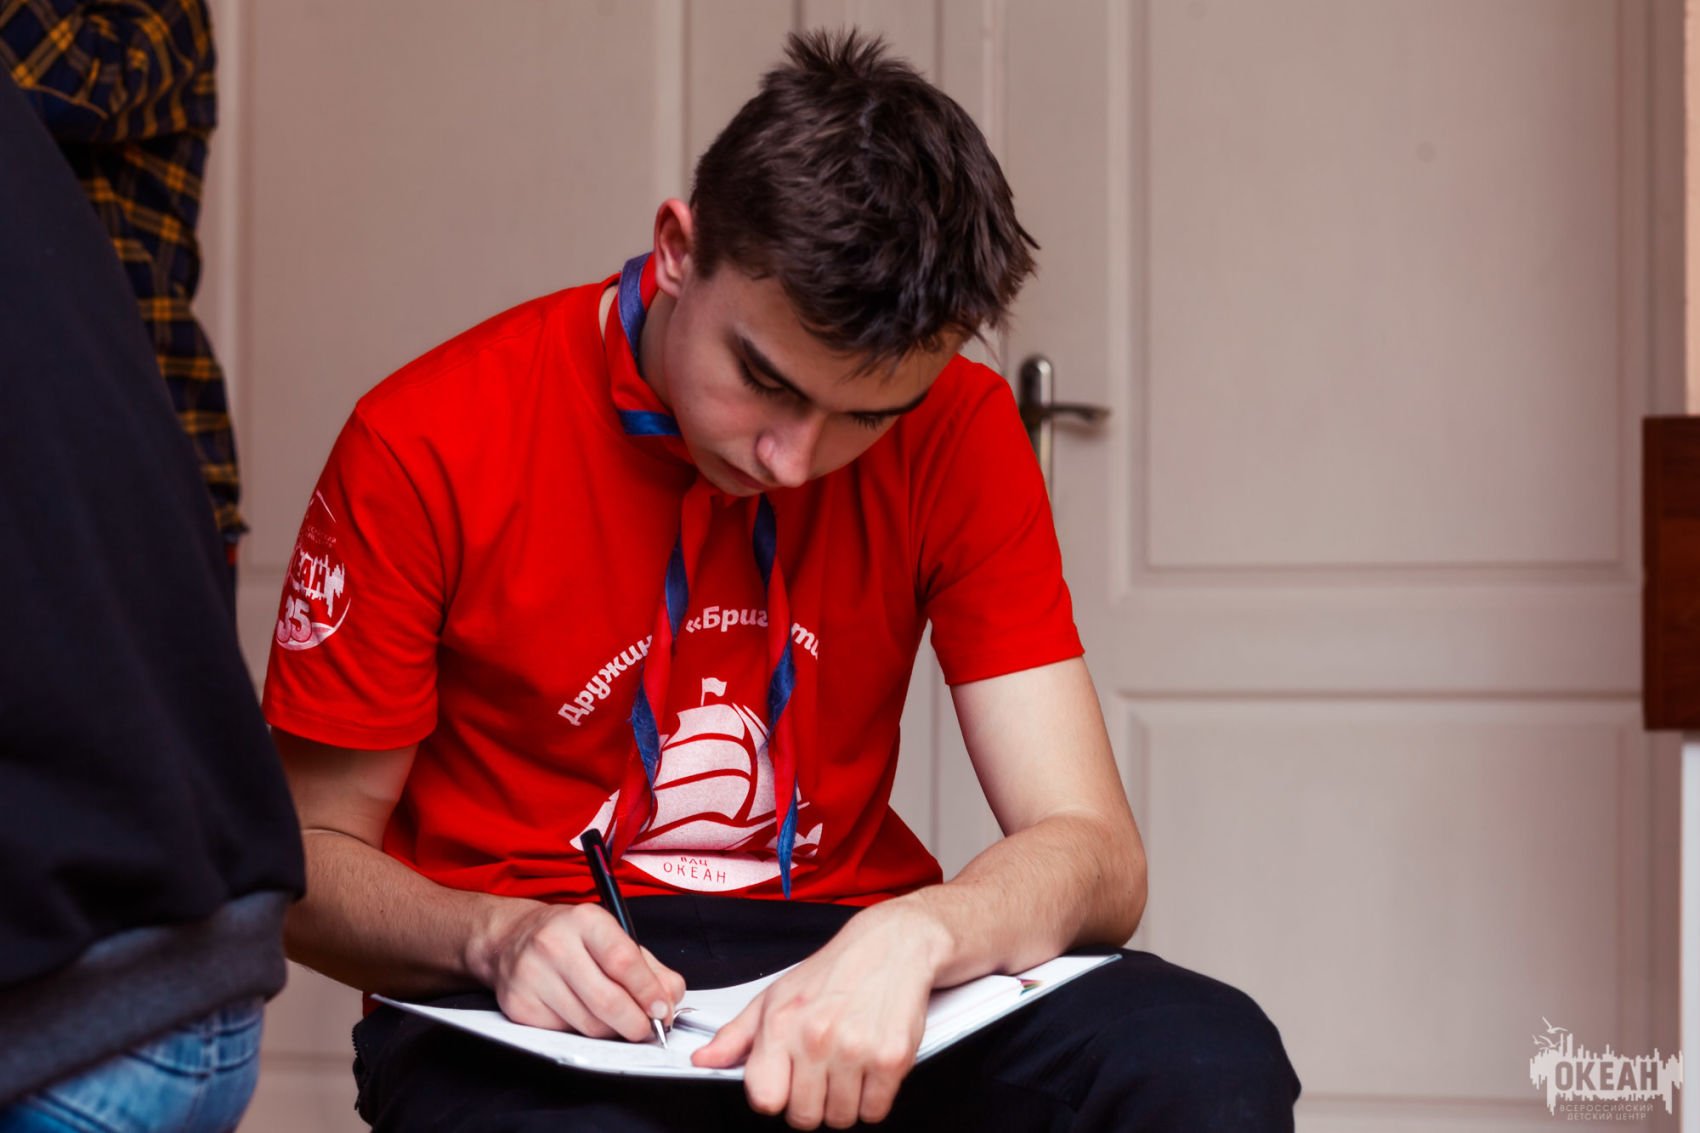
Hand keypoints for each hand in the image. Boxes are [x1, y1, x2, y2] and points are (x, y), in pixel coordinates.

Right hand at [480, 901, 684, 1041]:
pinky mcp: (519, 1005)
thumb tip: (670, 999)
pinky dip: (583, 1033)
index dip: (648, 992)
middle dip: (636, 1023)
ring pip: (588, 1025)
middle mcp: (554, 944)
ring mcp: (532, 976)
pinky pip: (565, 1033)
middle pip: (606, 1000)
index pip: (623, 961)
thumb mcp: (612, 936)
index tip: (663, 1010)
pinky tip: (584, 1015)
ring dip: (613, 1031)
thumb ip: (649, 967)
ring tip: (619, 1022)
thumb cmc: (570, 938)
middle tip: (648, 1029)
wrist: (512, 938)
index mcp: (585, 920)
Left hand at [690, 902, 946, 1128]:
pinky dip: (873, 1098)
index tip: (786, 1084)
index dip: (776, 1096)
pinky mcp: (892, 1059)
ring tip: (847, 1065)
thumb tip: (704, 1060)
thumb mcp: (775, 994)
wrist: (893, 945)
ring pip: (841, 1118)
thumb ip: (736, 1034)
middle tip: (822, 1073)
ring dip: (844, 1101)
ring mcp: (856, 1050)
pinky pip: (875, 1111)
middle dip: (813, 1102)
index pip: (765, 1099)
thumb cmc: (833, 971)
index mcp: (782, 1024)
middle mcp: (816, 1039)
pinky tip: (869, 1066)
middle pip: (805, 1116)